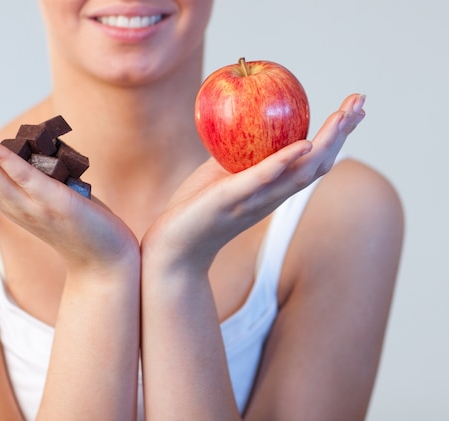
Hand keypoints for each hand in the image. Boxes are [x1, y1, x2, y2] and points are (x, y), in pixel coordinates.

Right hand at [0, 104, 138, 273]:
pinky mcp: (54, 204)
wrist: (107, 262)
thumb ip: (33, 178)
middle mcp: (12, 204)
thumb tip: (26, 152)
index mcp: (9, 200)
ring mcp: (31, 206)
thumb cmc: (83, 225)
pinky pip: (23, 178)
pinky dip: (1, 160)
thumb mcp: (50, 196)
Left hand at [141, 93, 365, 275]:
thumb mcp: (222, 173)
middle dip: (342, 133)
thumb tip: (246, 120)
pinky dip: (282, 163)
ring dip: (325, 144)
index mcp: (273, 187)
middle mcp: (272, 196)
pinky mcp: (232, 201)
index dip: (336, 136)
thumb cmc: (197, 208)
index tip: (354, 109)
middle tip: (361, 102)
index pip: (313, 160)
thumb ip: (240, 154)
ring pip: (300, 173)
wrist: (174, 245)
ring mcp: (255, 201)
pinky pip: (261, 181)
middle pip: (318, 164)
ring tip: (342, 117)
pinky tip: (300, 145)